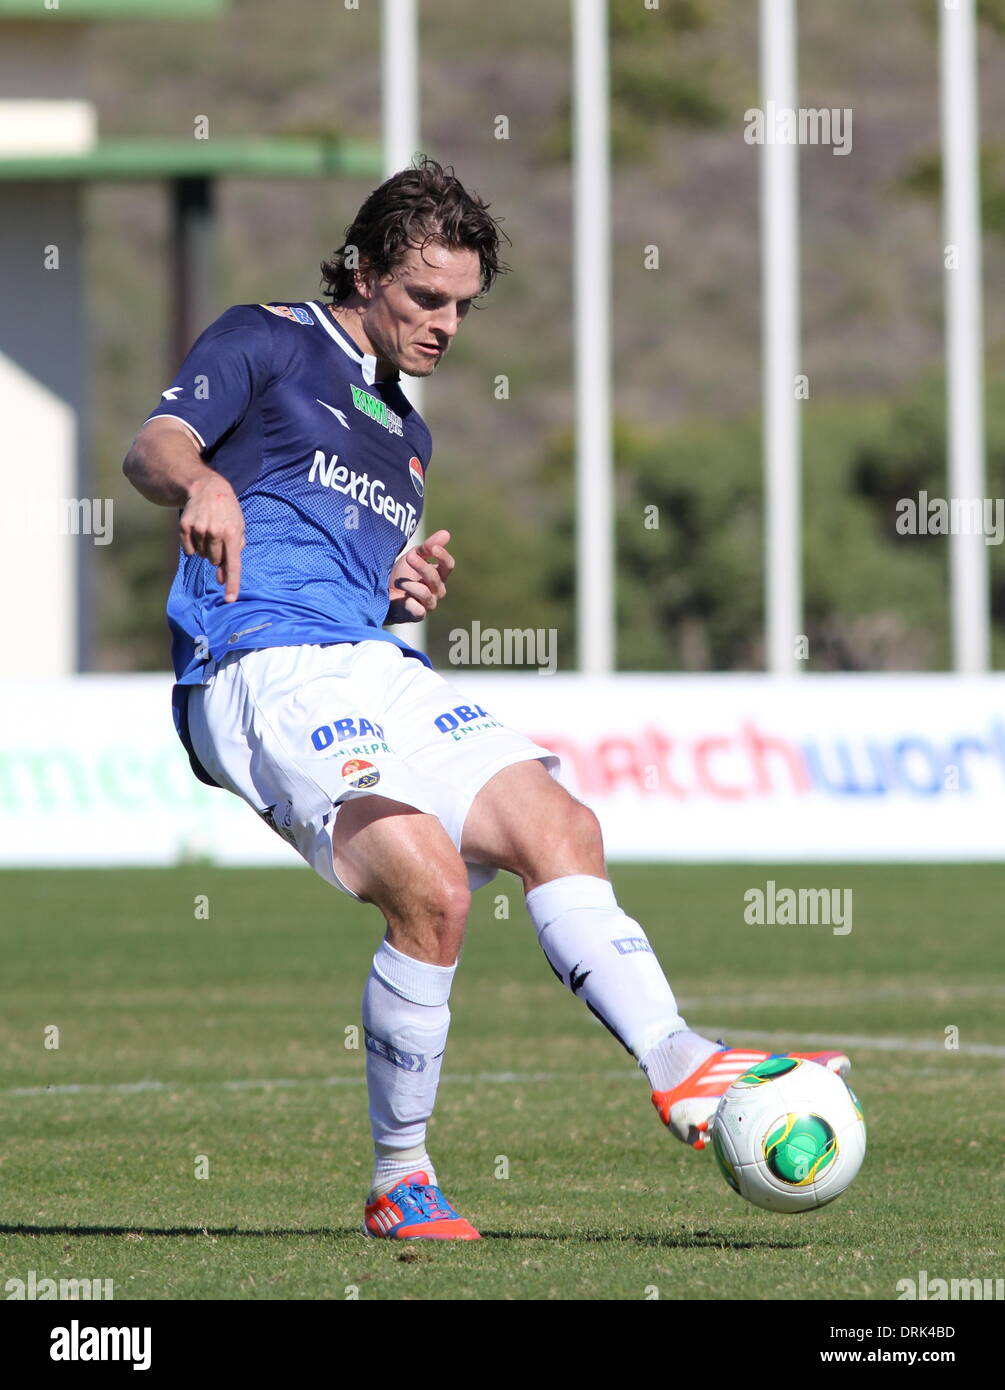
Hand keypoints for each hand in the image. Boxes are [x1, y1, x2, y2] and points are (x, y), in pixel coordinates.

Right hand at [179, 474, 245, 602]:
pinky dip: (193, 546)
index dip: (232, 583)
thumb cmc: (227, 510)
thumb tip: (223, 577)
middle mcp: (214, 532)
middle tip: (218, 538)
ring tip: (209, 531)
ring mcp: (198, 530)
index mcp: (232, 533)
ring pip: (201, 556)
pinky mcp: (184, 527)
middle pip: (215, 561)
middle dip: (218, 555)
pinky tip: (198, 532)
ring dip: (206, 549)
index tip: (229, 599)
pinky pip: (189, 550)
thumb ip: (234, 552)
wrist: (207, 488)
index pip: (233, 564)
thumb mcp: (239, 527)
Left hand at [387, 528, 454, 621]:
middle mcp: (437, 591)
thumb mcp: (413, 556)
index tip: (431, 548)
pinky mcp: (417, 615)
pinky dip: (410, 603)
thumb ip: (428, 547)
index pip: (449, 566)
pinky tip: (403, 598)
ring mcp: (428, 605)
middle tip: (409, 557)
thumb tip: (446, 533)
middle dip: (422, 566)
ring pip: (426, 593)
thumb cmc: (400, 575)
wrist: (382, 593)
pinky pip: (419, 610)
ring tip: (400, 582)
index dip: (442, 556)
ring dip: (411, 584)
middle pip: (436, 578)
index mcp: (438, 576)